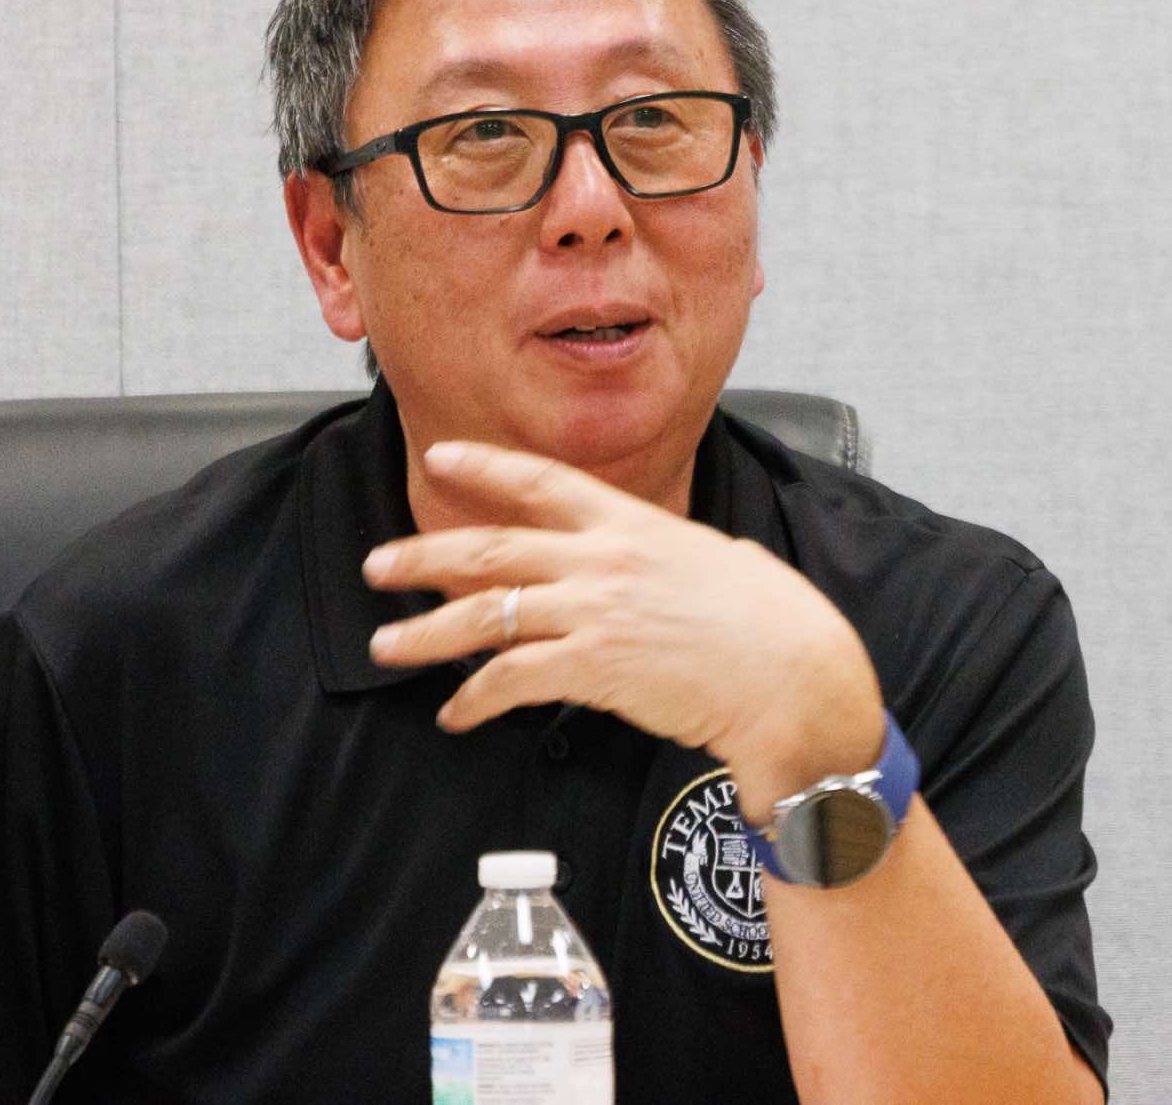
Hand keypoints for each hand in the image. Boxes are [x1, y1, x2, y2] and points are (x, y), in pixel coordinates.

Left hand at [362, 440, 884, 821]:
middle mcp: (603, 559)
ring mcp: (595, 611)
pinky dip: (474, 699)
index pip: (541, 481)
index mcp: (631, 523)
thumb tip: (656, 557)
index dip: (485, 467)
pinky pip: (511, 680)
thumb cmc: (771, 621)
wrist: (792, 672)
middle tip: (380, 564)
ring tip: (389, 644)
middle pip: (489, 548)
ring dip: (426, 631)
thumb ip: (667, 552)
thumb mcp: (715, 558)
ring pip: (484, 614)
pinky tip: (457, 713)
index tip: (443, 458)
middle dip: (422, 555)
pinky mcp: (594, 667)